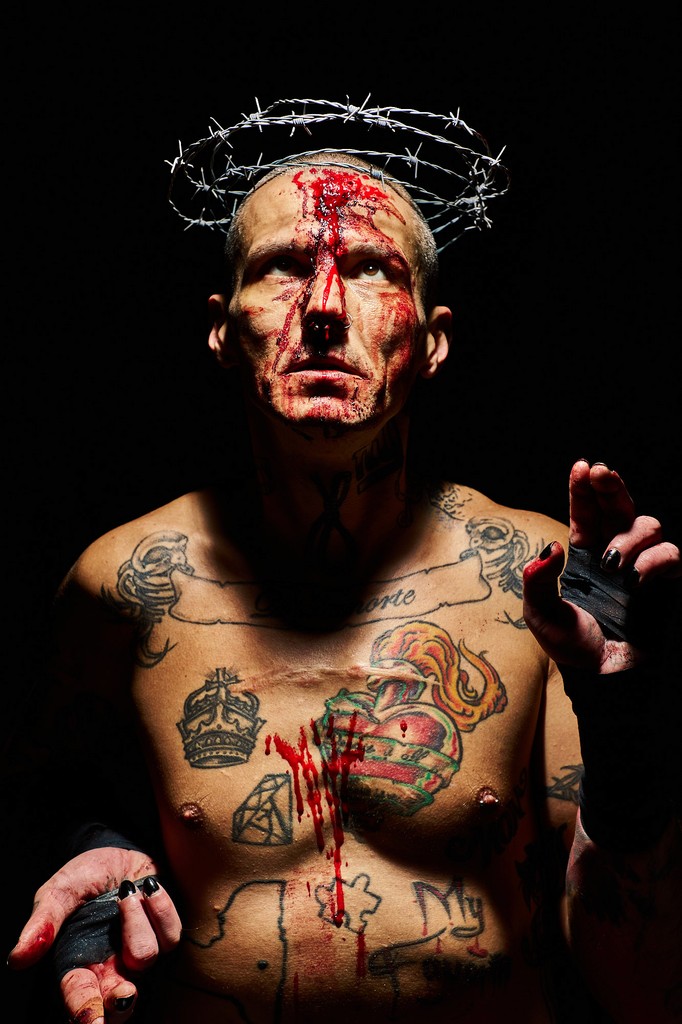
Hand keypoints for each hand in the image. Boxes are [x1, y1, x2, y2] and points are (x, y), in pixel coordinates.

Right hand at [7, 847, 181, 1021]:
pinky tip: (147, 887)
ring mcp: (138, 952)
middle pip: (119, 1002)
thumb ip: (43, 924)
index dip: (85, 1010)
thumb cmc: (85, 875)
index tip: (92, 1021)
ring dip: (135, 921)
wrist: (119, 850)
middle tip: (123, 992)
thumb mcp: (58, 892)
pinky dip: (159, 908)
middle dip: (120, 1000)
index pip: (80, 995)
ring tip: (124, 893)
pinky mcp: (164, 935)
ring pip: (146, 958)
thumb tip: (18, 957)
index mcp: (78, 962)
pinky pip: (170, 935)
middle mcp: (110, 965)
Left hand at [523, 459, 679, 671]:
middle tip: (600, 472)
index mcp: (584, 555)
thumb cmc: (571, 647)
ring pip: (648, 525)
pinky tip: (635, 578)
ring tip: (611, 563)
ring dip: (629, 535)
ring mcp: (642, 566)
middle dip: (611, 486)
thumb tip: (550, 546)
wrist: (603, 679)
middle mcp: (614, 554)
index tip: (581, 467)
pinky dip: (654, 560)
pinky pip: (671, 555)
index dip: (584, 490)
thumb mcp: (541, 615)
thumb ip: (538, 582)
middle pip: (619, 506)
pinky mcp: (665, 584)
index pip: (586, 513)